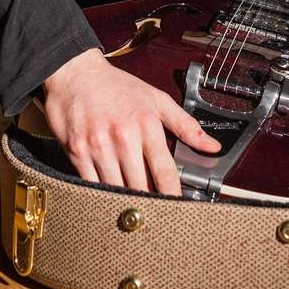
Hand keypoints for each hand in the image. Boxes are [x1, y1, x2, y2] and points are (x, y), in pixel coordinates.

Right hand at [42, 47, 220, 194]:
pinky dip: (101, 195)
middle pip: (141, 185)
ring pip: (116, 189)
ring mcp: (99, 146)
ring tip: (131, 208)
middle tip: (154, 214)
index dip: (173, 195)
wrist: (76, 74)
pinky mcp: (77, 152)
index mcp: (146, 124)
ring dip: (125, 201)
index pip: (165, 171)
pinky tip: (107, 197)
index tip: (177, 209)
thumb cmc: (116, 86)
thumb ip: (185, 124)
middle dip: (149, 202)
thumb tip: (211, 146)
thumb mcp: (156, 98)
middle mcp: (123, 136)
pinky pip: (92, 186)